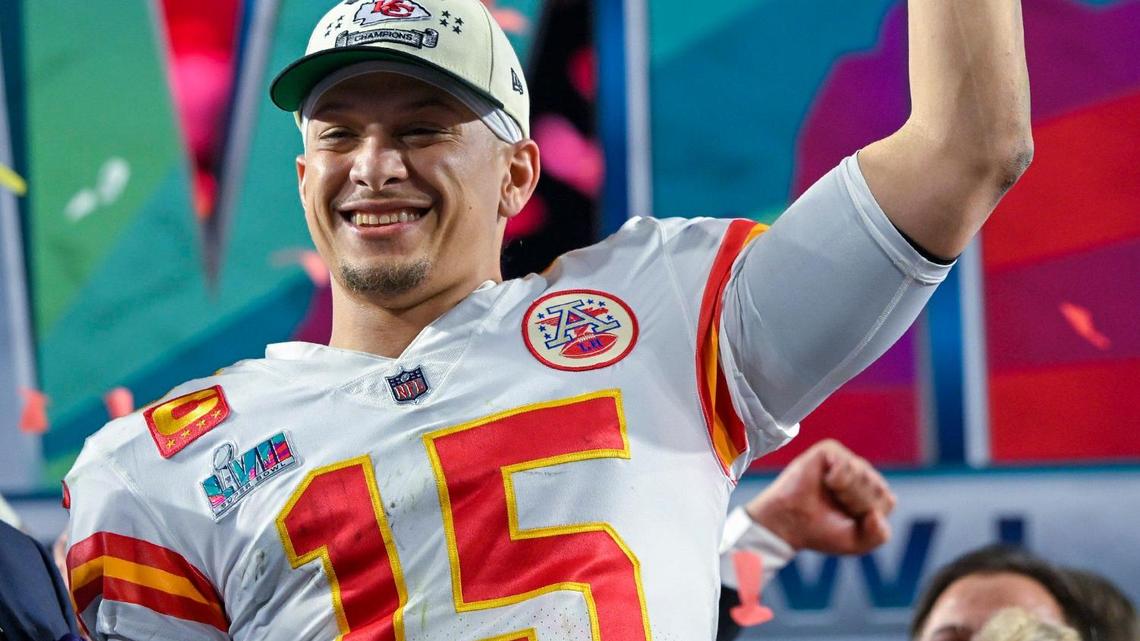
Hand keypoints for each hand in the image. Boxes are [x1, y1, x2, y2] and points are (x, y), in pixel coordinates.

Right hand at [745, 439, 894, 554]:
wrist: (789, 525)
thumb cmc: (821, 532)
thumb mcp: (857, 543)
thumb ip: (879, 536)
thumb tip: (877, 514)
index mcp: (872, 494)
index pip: (887, 502)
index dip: (867, 516)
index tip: (848, 521)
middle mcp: (862, 474)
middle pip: (877, 488)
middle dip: (856, 505)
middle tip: (834, 508)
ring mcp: (846, 460)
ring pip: (863, 475)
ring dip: (846, 493)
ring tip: (829, 495)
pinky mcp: (830, 450)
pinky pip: (846, 466)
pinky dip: (836, 480)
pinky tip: (824, 482)